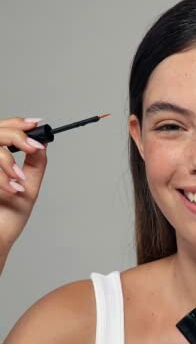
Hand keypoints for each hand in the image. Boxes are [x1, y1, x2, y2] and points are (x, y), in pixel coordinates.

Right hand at [0, 117, 47, 269]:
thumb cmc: (8, 219)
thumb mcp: (28, 188)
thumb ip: (35, 165)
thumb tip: (43, 143)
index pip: (2, 131)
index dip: (17, 124)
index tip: (35, 125)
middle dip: (16, 137)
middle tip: (32, 148)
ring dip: (7, 163)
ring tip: (18, 182)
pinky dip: (2, 179)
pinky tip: (12, 190)